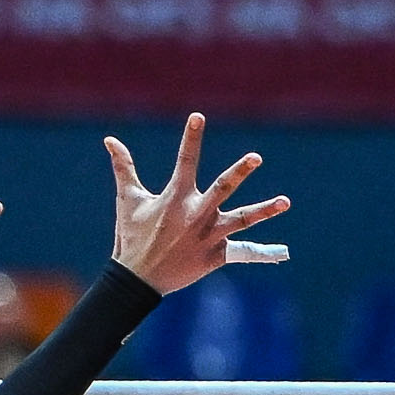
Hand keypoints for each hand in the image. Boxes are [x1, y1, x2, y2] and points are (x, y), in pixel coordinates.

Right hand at [105, 114, 290, 294]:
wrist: (139, 277)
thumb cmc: (132, 235)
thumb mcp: (128, 199)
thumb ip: (124, 167)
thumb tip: (109, 139)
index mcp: (176, 197)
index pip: (185, 160)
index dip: (191, 138)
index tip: (198, 117)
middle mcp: (197, 214)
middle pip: (223, 188)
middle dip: (240, 171)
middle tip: (256, 157)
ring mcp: (210, 235)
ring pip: (243, 219)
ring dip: (265, 210)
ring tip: (285, 202)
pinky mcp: (218, 255)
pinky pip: (244, 252)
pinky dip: (263, 253)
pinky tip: (282, 253)